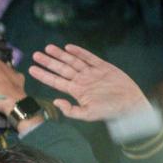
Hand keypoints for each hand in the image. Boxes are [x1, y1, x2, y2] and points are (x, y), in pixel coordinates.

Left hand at [29, 44, 147, 122]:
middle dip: (48, 61)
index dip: (43, 75)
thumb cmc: (109, 112)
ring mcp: (92, 73)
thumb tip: (55, 101)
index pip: (56, 81)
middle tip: (35, 54)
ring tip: (48, 47)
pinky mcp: (104, 67)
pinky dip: (79, 52)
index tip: (31, 69)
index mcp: (76, 91)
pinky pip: (89, 57)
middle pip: (61, 68)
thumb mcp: (87, 114)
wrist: (131, 104)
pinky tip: (69, 47)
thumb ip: (70, 110)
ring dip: (60, 54)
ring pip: (73, 61)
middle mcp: (82, 80)